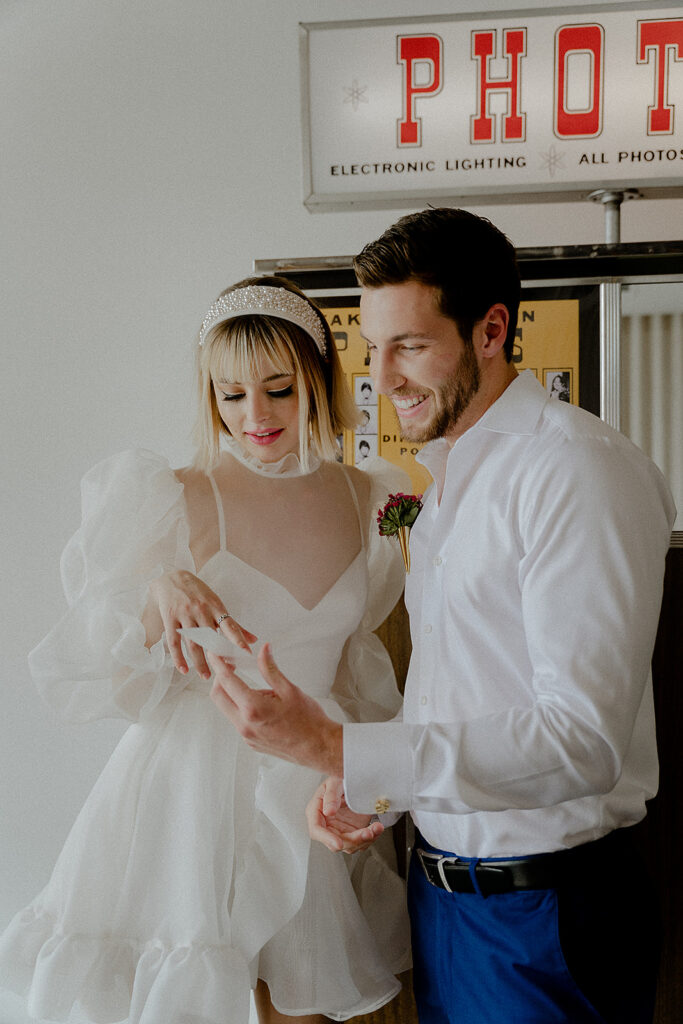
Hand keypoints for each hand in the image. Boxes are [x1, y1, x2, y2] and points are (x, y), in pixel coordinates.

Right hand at [148, 570, 256, 677]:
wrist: (172, 579)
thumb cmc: (199, 593)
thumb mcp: (217, 604)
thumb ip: (234, 624)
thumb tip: (253, 640)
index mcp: (216, 606)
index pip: (229, 624)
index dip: (238, 638)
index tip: (245, 652)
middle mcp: (201, 610)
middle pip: (211, 637)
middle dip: (217, 656)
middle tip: (224, 672)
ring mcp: (185, 614)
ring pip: (193, 642)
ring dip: (199, 661)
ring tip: (205, 676)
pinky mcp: (170, 618)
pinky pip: (174, 641)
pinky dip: (178, 657)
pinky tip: (183, 669)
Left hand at [209, 643, 342, 775]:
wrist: (318, 748)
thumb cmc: (309, 721)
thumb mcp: (290, 689)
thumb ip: (270, 669)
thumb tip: (263, 650)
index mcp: (253, 708)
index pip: (227, 681)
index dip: (219, 664)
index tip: (215, 654)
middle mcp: (245, 724)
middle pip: (217, 697)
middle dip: (219, 679)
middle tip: (230, 667)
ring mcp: (246, 736)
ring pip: (227, 709)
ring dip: (232, 695)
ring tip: (257, 689)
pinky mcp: (251, 742)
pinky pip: (238, 721)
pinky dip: (242, 708)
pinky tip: (262, 706)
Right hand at [307, 777, 383, 853]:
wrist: (356, 782)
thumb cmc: (341, 780)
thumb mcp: (335, 782)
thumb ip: (331, 795)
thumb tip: (328, 811)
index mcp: (316, 811)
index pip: (317, 830)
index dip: (327, 839)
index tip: (339, 844)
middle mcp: (327, 825)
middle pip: (335, 842)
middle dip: (353, 840)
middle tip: (367, 833)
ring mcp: (340, 831)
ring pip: (350, 845)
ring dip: (364, 840)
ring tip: (376, 828)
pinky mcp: (353, 833)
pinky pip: (361, 842)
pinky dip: (371, 838)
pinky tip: (377, 828)